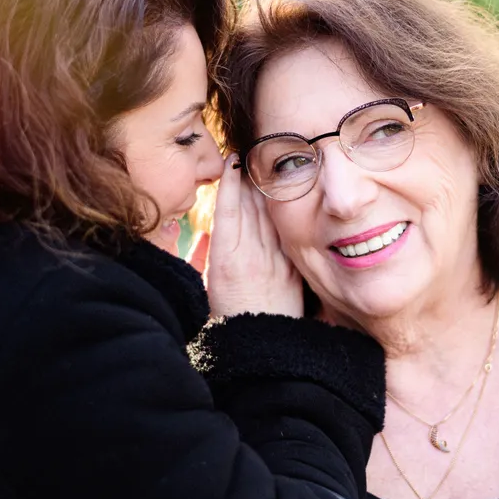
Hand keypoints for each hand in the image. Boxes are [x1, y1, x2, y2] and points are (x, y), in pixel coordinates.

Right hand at [203, 154, 303, 317]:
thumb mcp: (209, 284)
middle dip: (250, 177)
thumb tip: (208, 235)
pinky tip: (284, 199)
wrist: (260, 346)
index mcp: (224, 259)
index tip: (231, 160)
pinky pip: (285, 234)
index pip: (228, 210)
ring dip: (268, 190)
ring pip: (269, 216)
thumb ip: (210, 256)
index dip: (230, 182)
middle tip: (251, 152)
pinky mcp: (290, 268)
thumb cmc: (230, 316)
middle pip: (250, 206)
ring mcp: (273, 261)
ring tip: (267, 166)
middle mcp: (249, 255)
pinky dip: (283, 214)